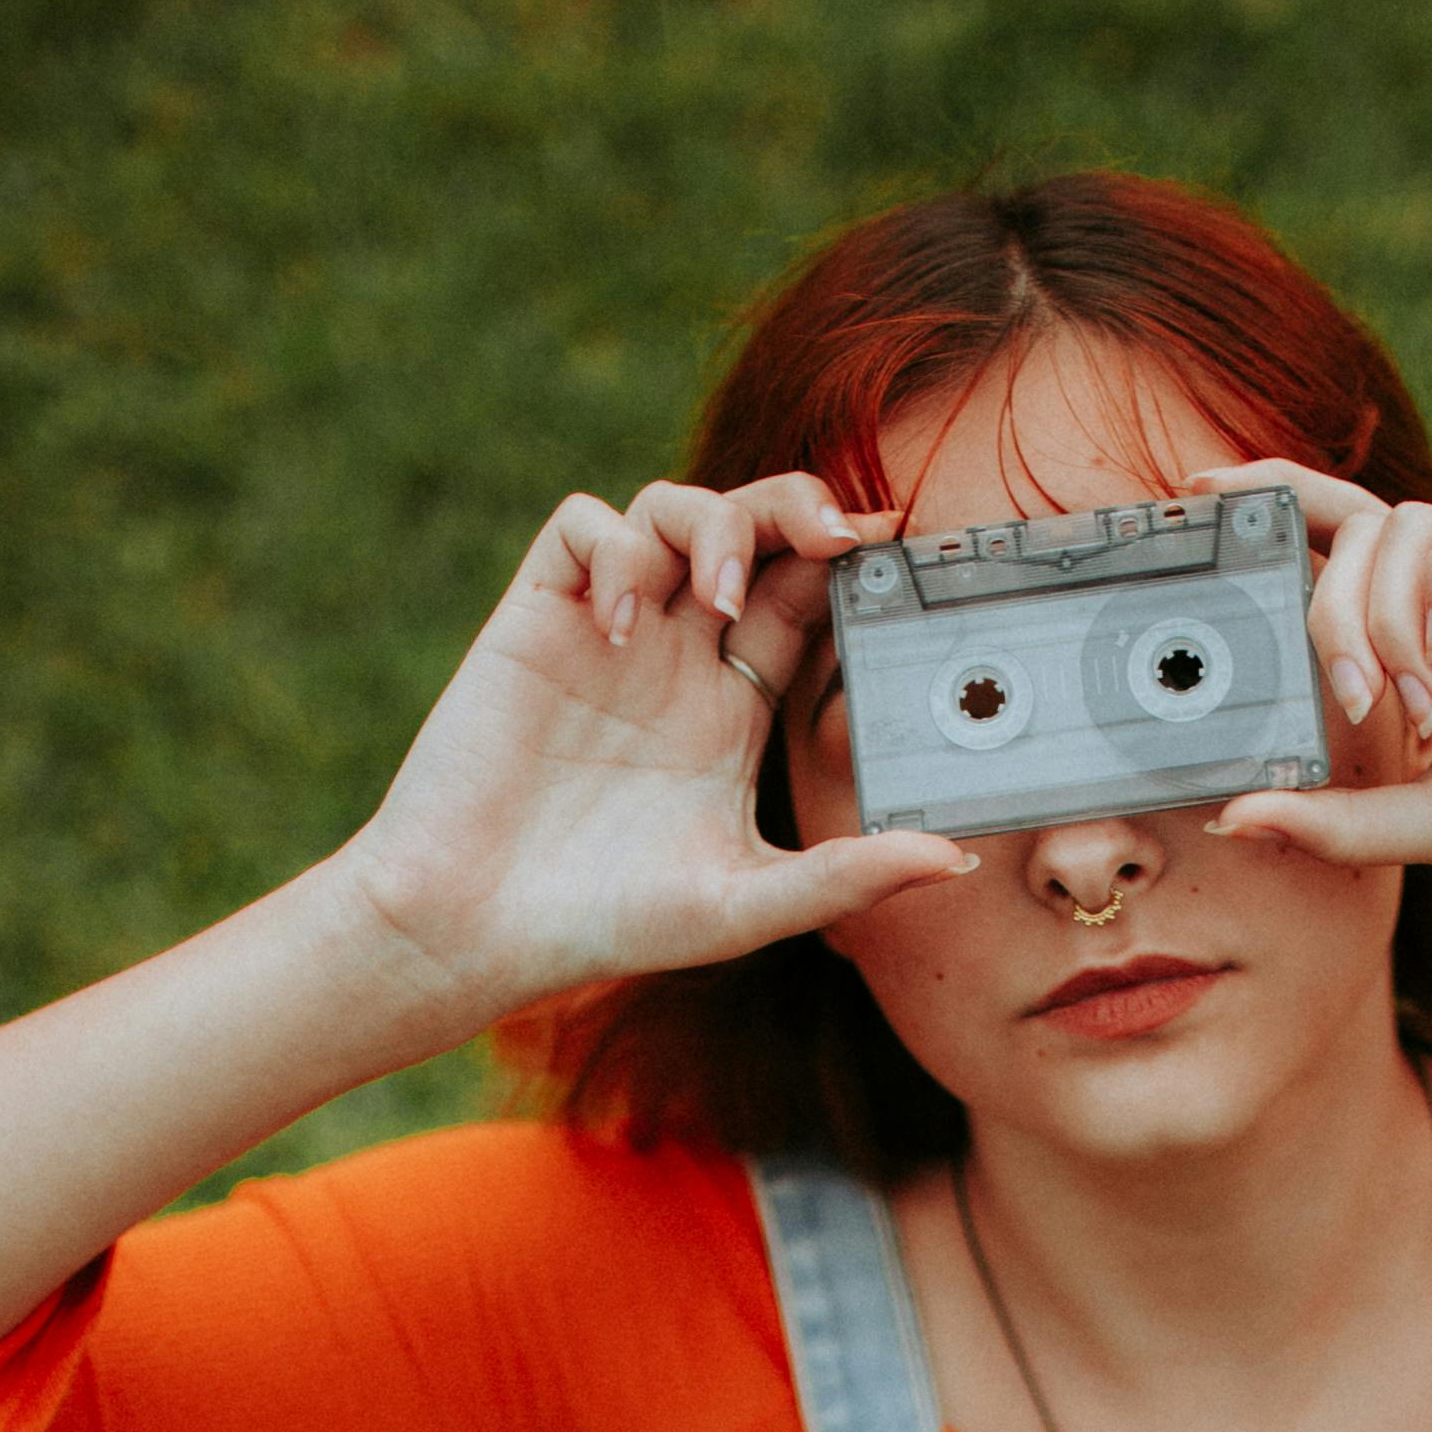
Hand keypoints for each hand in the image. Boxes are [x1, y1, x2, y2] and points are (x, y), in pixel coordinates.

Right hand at [340, 472, 974, 1019]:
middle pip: (752, 531)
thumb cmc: (605, 923)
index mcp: (734, 708)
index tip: (889, 558)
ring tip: (717, 600)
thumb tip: (956, 860)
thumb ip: (847, 875)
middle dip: (796, 507)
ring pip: (673, 510)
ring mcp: (610, 629)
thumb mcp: (745, 902)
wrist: (476, 924)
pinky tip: (623, 625)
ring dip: (712, 527)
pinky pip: (585, 529)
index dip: (846, 566)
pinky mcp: (539, 616)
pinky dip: (618, 549)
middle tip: (831, 531)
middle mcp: (678, 656)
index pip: (805, 601)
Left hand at [1185, 462, 1431, 932]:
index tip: (1197, 503)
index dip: (1268, 508)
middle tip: (1350, 706)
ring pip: (1411, 525)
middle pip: (1357, 534)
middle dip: (1327, 614)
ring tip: (1415, 703)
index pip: (1335, 550)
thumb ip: (1339, 819)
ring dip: (1386, 614)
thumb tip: (1235, 814)